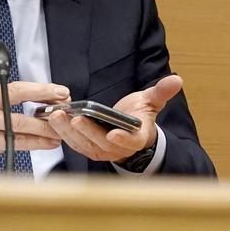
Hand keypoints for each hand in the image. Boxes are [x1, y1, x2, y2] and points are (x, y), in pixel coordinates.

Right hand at [0, 82, 68, 172]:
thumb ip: (7, 107)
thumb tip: (42, 106)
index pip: (19, 87)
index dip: (42, 89)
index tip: (62, 92)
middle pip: (20, 100)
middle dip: (47, 104)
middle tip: (66, 108)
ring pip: (21, 123)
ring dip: (44, 128)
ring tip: (61, 131)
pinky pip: (16, 141)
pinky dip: (35, 143)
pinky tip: (48, 144)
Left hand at [46, 75, 183, 163]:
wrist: (128, 132)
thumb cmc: (138, 117)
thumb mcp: (151, 103)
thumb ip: (161, 92)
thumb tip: (177, 79)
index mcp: (135, 139)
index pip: (130, 141)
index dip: (122, 139)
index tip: (113, 133)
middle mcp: (117, 149)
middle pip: (100, 142)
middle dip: (86, 130)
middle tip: (74, 117)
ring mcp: (100, 151)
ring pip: (82, 143)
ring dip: (68, 131)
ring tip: (57, 115)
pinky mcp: (86, 148)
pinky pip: (72, 142)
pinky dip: (61, 131)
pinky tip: (52, 119)